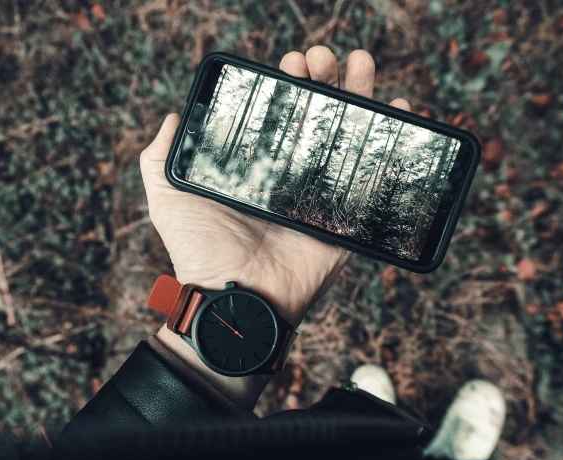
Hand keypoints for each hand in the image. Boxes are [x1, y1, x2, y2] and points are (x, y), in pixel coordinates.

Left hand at [140, 46, 410, 408]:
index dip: (288, 82)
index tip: (293, 60)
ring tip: (362, 64)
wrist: (234, 299)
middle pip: (317, 117)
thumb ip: (161, 158)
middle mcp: (290, 176)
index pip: (279, 113)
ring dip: (359, 96)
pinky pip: (374, 180)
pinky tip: (401, 110)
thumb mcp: (168, 198)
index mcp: (256, 166)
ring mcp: (321, 196)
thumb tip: (173, 116)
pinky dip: (394, 145)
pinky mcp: (346, 220)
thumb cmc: (199, 252)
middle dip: (326, 80)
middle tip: (326, 58)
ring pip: (348, 138)